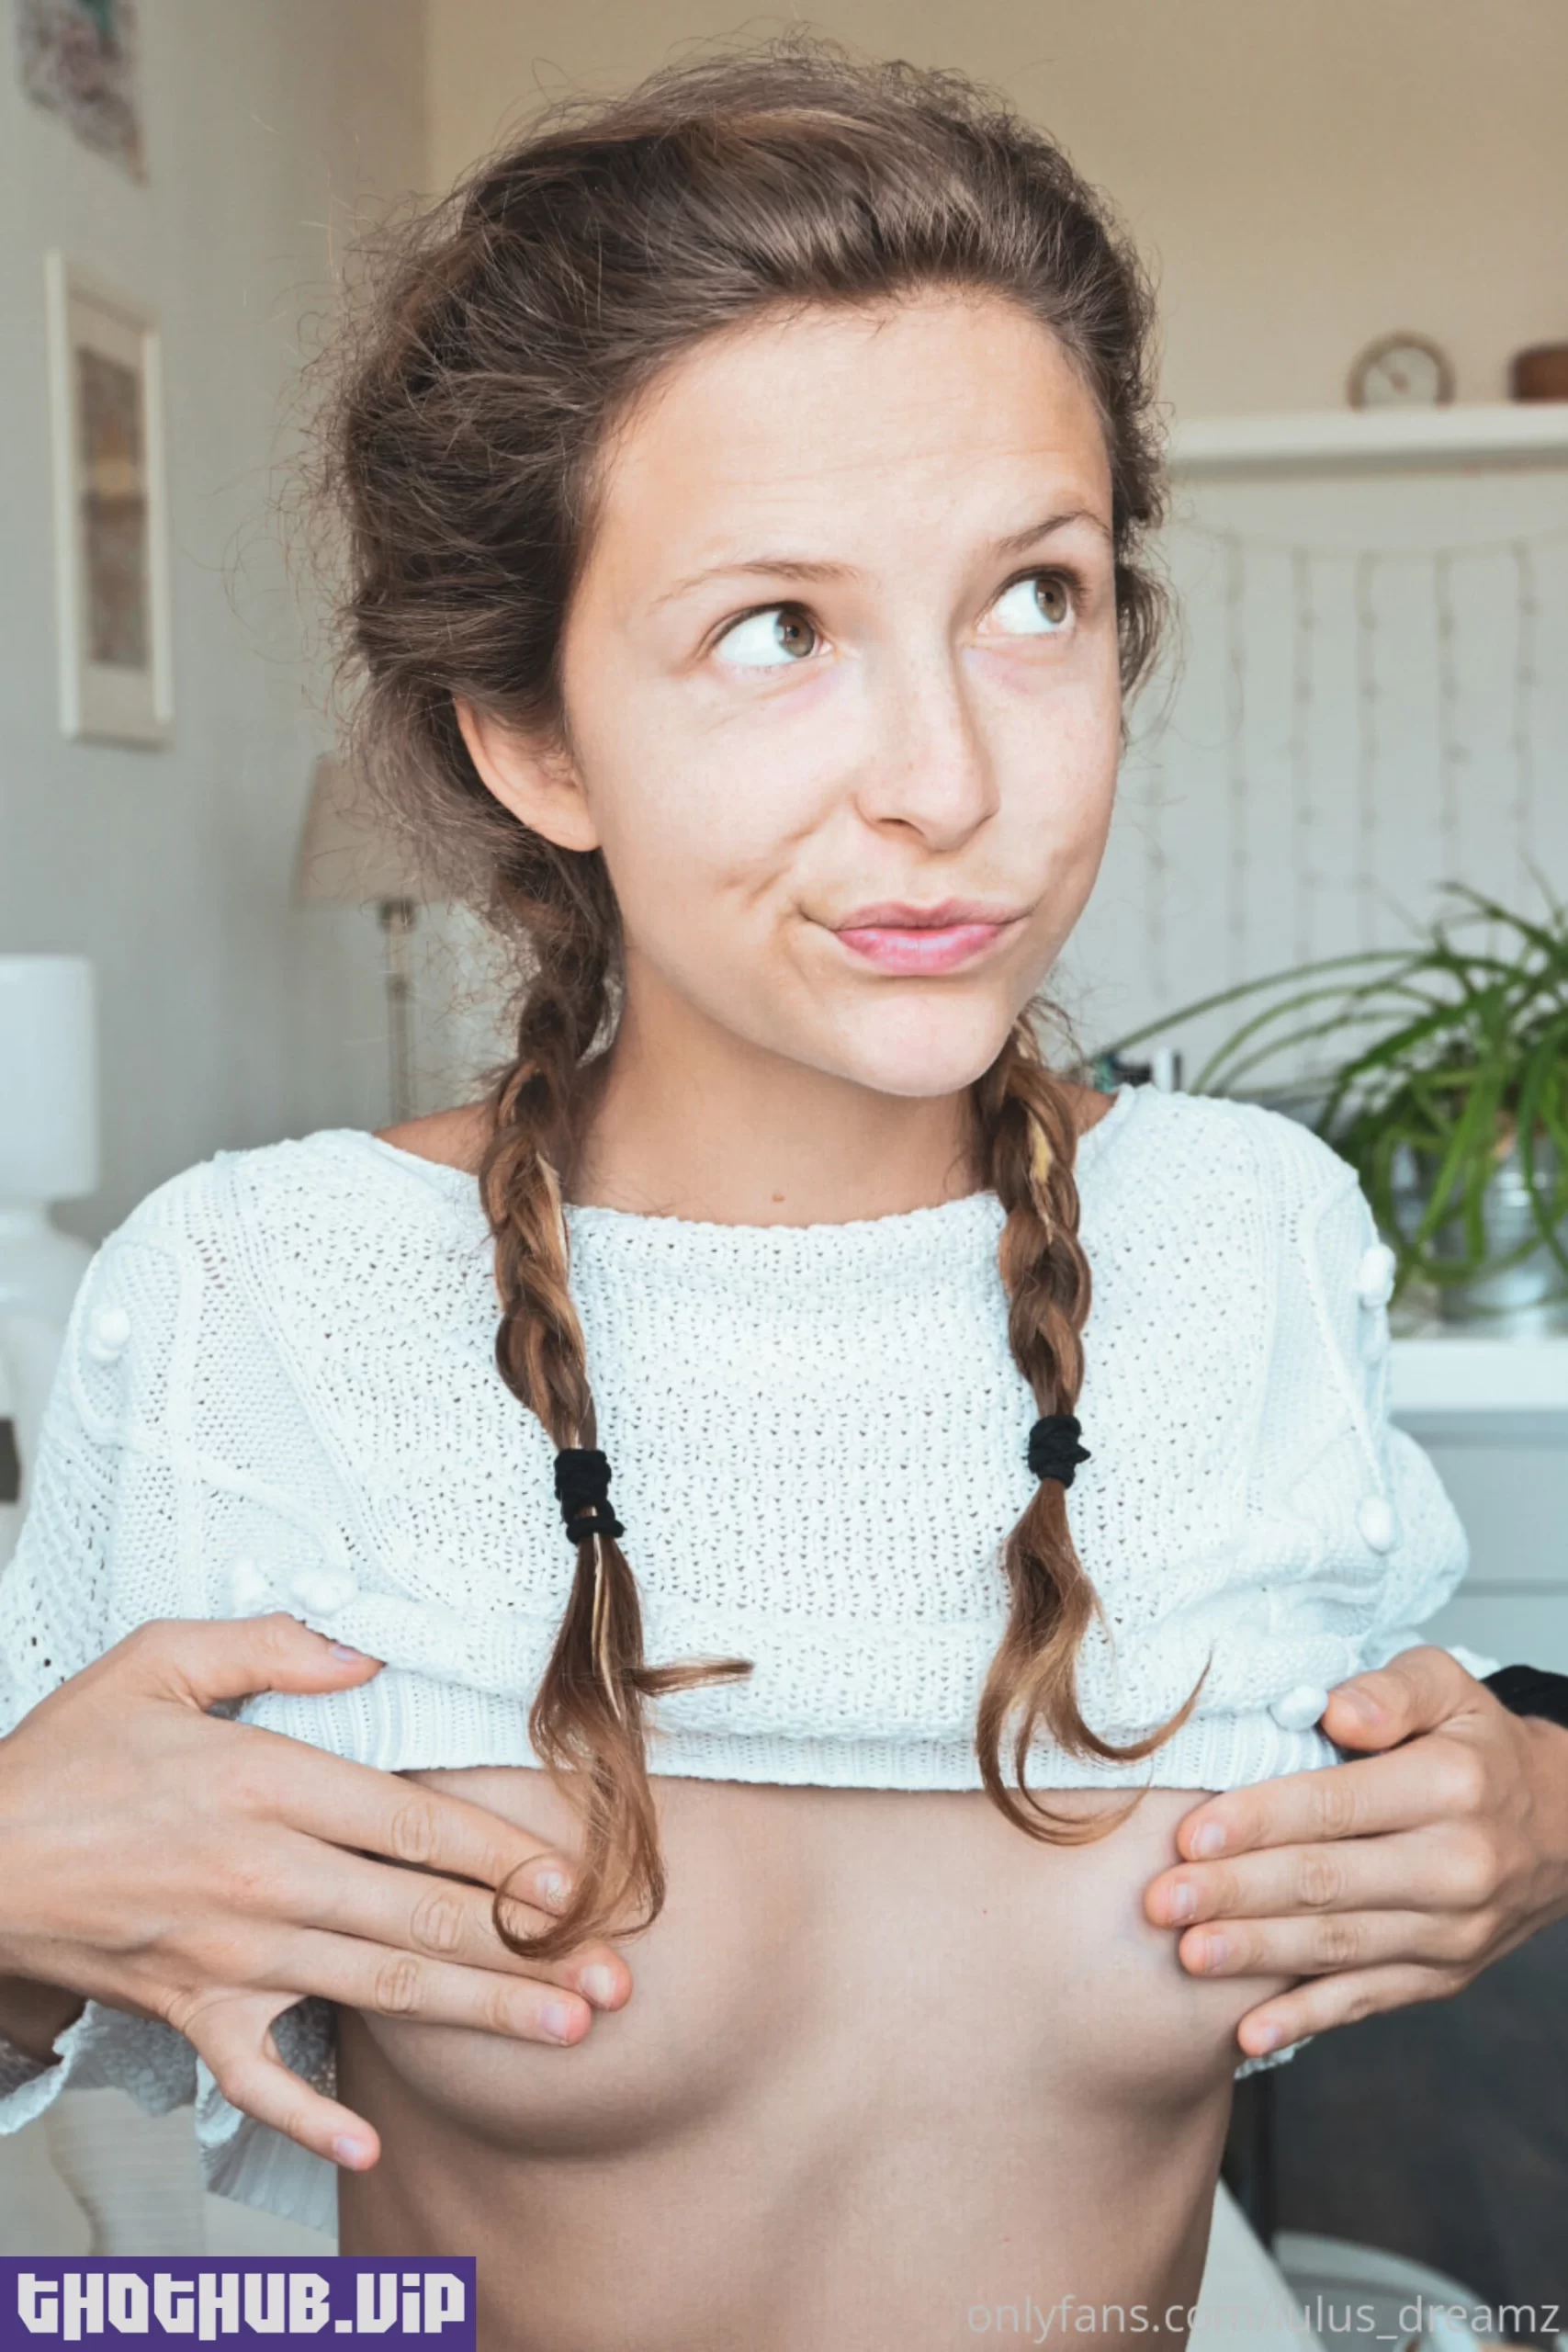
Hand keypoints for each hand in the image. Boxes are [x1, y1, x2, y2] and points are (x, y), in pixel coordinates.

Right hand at [0, 1616, 629, 2170]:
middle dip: (527, 1950)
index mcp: (268, 1784)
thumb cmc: (68, 1756)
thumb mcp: (158, 1659)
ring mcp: (232, 1953)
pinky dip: (314, 2112)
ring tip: (562, 2031)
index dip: (504, 1855)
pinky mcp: (193, 2010)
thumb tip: (362, 1652)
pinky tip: (372, 2141)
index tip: (577, 1881)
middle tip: (611, 1978)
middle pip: (421, 1918)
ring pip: (378, 1988)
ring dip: (477, 2013)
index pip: (415, 1824)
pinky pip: (261, 2075)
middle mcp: (266, 1875)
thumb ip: (270, 1646)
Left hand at [1143, 1646, 1567, 2059]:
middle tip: (1162, 1900)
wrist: (1563, 1829)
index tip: (1191, 1834)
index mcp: (1450, 1786)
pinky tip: (1251, 2031)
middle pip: (1328, 1884)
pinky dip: (1306, 2019)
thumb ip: (1391, 1689)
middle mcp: (1456, 1866)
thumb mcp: (1449, 1687)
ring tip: (1188, 1955)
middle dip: (1237, 1894)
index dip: (1260, 1821)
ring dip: (1259, 1955)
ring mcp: (1451, 1932)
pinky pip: (1367, 2000)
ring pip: (1338, 1947)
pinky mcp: (1442, 1976)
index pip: (1336, 1806)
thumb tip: (1338, 1710)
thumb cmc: (1478, 1747)